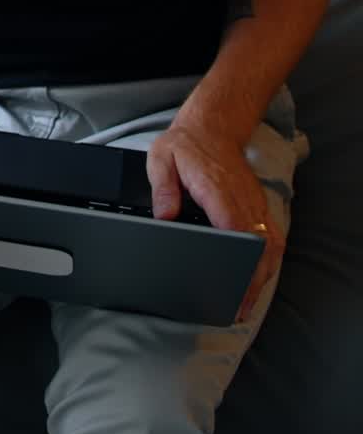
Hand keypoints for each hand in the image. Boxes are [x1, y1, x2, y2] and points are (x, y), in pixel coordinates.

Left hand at [147, 122, 282, 322]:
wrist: (211, 125)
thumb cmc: (185, 144)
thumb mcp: (161, 158)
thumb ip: (162, 188)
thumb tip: (164, 215)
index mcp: (217, 188)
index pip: (235, 228)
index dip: (239, 259)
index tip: (234, 283)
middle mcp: (242, 198)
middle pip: (259, 245)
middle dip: (254, 280)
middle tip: (239, 307)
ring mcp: (253, 202)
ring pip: (270, 244)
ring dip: (263, 274)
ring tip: (247, 302)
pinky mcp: (256, 205)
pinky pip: (271, 236)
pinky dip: (269, 259)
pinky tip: (258, 277)